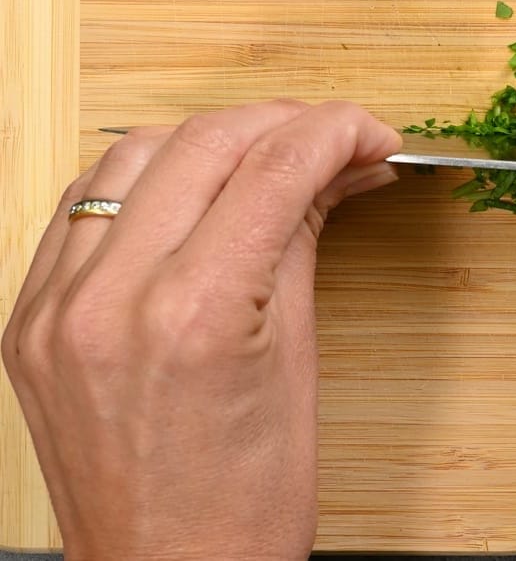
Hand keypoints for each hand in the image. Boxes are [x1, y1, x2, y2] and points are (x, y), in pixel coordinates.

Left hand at [2, 100, 402, 560]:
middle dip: (283, 122)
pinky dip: (145, 177)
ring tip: (267, 154)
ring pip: (131, 153)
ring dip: (211, 138)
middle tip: (334, 137)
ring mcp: (55, 308)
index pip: (273, 170)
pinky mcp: (30, 319)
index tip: (370, 132)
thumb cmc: (245, 504)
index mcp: (192, 317)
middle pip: (203, 143)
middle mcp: (108, 301)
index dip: (336, 131)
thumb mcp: (298, 360)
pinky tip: (191, 186)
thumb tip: (333, 172)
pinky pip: (82, 204)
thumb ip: (301, 240)